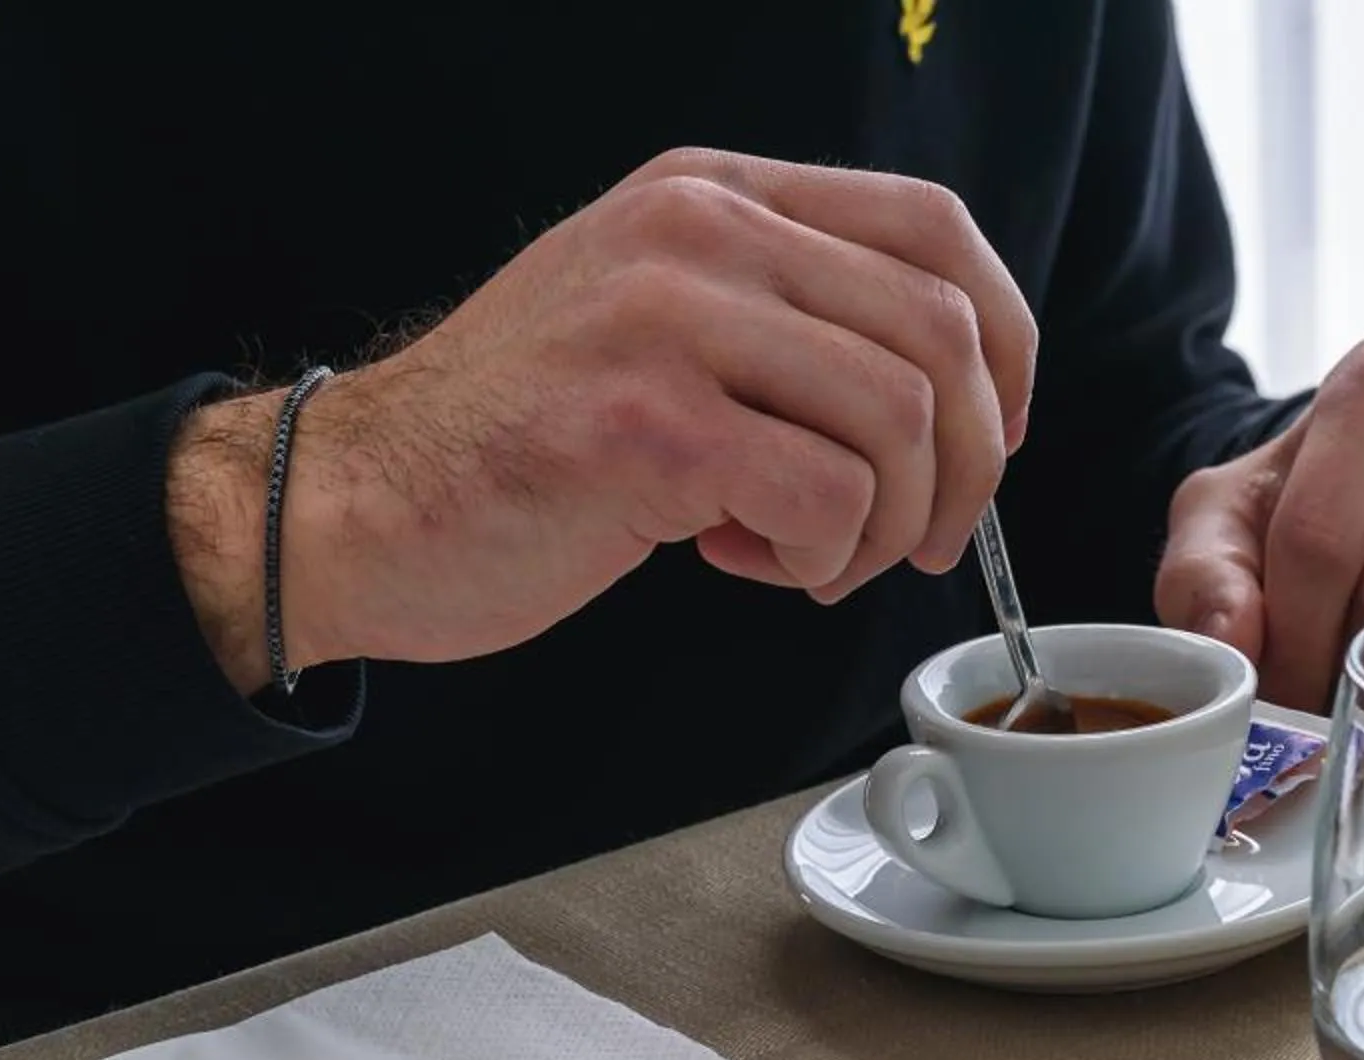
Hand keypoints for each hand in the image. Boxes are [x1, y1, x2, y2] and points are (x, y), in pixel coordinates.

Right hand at [167, 148, 1038, 692]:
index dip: (1004, 342)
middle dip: (965, 466)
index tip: (992, 434)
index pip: (935, 228)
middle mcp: (699, 231)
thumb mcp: (664, 323)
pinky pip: (830, 499)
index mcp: (717, 193)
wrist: (359, 503)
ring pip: (900, 419)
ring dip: (887, 524)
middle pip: (942, 332)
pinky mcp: (648, 425)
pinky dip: (822, 557)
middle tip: (920, 539)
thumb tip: (954, 390)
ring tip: (812, 557)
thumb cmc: (529, 441)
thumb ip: (787, 318)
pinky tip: (749, 563)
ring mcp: (669, 319)